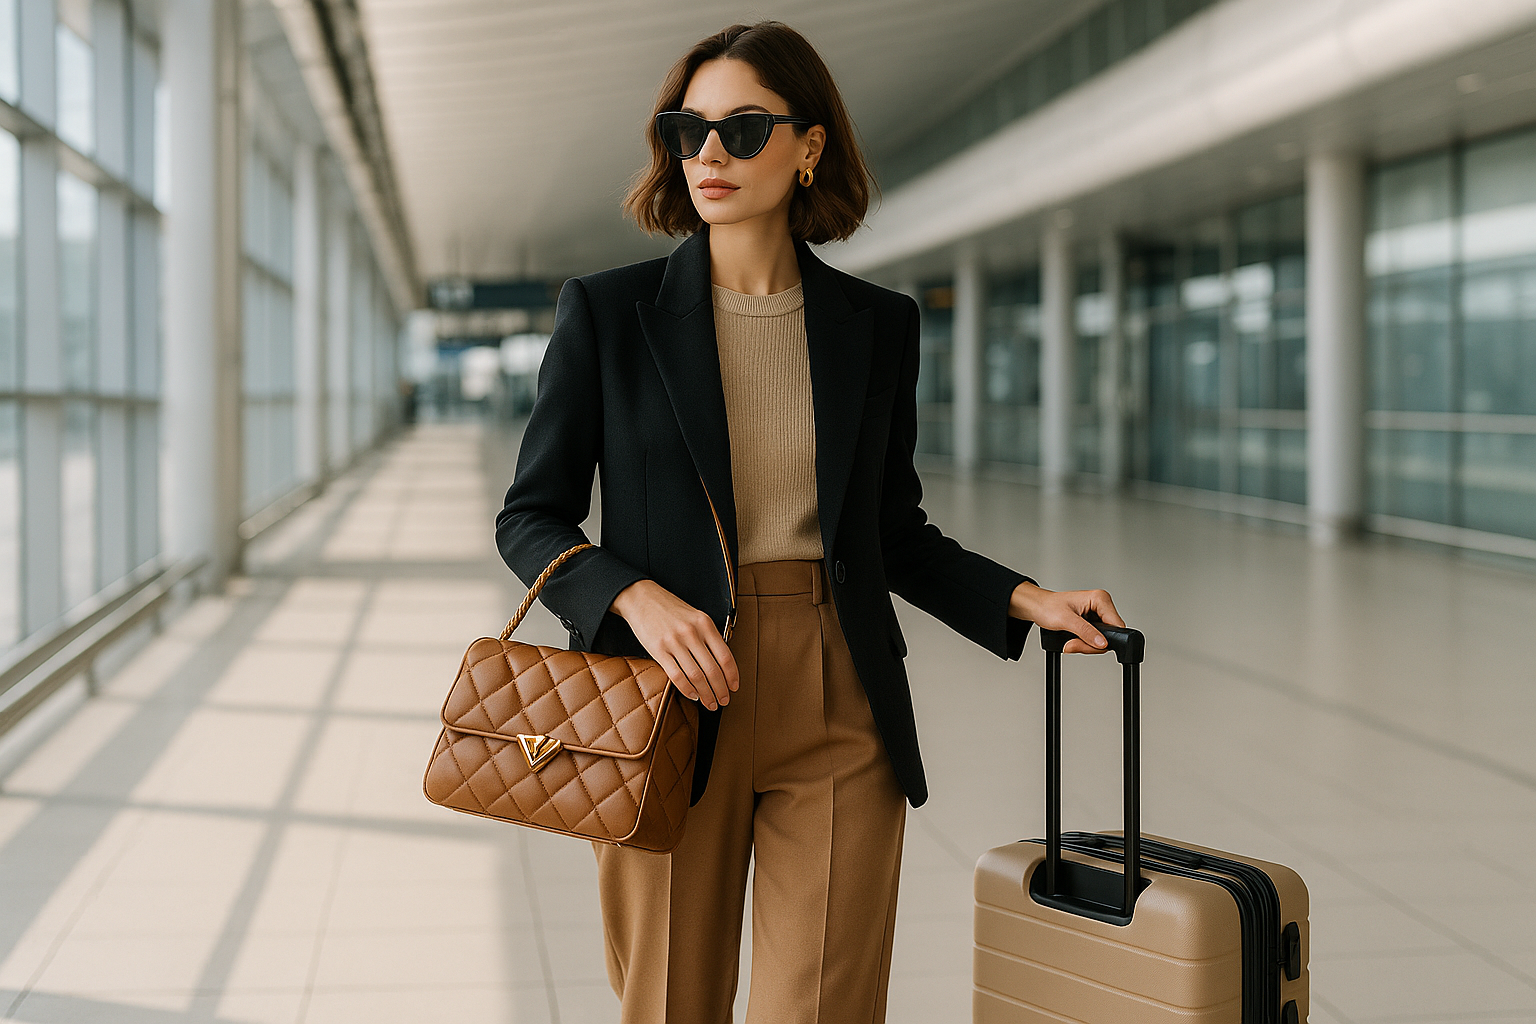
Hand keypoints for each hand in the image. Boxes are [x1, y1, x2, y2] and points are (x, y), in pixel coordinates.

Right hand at [609, 580, 738, 709]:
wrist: (641, 598)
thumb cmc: (670, 609)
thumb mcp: (695, 616)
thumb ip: (708, 636)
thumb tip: (722, 664)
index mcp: (705, 623)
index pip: (725, 655)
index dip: (732, 675)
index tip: (734, 687)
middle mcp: (692, 633)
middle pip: (712, 669)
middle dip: (721, 690)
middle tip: (723, 701)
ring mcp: (674, 642)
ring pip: (696, 676)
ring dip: (706, 694)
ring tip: (709, 702)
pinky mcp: (658, 650)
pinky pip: (676, 675)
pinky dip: (687, 689)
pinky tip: (692, 695)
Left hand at [1008, 581, 1124, 654]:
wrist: (1037, 608)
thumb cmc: (1047, 607)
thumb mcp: (1066, 620)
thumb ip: (1086, 632)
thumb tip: (1103, 643)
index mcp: (1100, 598)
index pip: (1116, 625)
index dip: (1105, 639)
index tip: (1088, 643)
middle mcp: (1101, 606)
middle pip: (1110, 635)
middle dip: (1091, 644)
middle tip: (1073, 644)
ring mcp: (1097, 615)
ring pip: (1102, 640)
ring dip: (1085, 645)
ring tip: (1070, 642)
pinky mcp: (1092, 623)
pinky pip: (1095, 640)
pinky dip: (1084, 644)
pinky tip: (1073, 640)